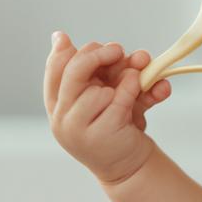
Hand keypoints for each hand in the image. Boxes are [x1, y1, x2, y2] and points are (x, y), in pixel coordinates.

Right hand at [44, 31, 171, 183]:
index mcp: (57, 104)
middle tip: (117, 50)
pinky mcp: (101, 134)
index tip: (95, 44)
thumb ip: (90, 68)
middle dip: (97, 55)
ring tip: (133, 87)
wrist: (132, 164)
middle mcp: (61, 118)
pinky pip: (117, 99)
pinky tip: (146, 88)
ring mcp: (78, 129)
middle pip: (73, 71)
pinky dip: (133, 88)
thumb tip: (59, 36)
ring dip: (120, 80)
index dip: (70, 50)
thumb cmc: (117, 125)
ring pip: (97, 88)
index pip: (54, 68)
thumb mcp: (102, 91)